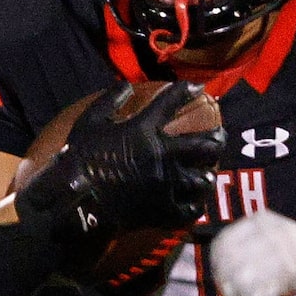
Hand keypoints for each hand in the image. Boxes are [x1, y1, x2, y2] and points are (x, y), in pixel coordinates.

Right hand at [22, 80, 221, 239]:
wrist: (75, 201)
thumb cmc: (79, 159)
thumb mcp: (89, 123)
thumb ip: (109, 101)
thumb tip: (127, 86)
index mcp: (143, 131)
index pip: (171, 103)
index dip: (187, 91)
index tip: (199, 87)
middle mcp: (162, 155)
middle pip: (205, 145)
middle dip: (217, 138)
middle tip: (221, 137)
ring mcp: (167, 184)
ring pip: (203, 178)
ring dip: (207, 175)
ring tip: (208, 174)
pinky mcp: (165, 210)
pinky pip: (191, 209)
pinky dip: (196, 206)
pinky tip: (196, 202)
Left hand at [209, 211, 295, 295]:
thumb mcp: (276, 245)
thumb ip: (252, 256)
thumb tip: (227, 285)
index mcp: (259, 221)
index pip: (223, 244)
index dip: (218, 268)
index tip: (224, 286)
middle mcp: (266, 231)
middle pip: (230, 264)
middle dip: (228, 288)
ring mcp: (279, 247)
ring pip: (243, 280)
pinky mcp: (291, 267)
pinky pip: (263, 293)